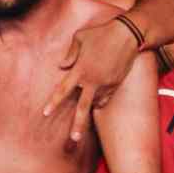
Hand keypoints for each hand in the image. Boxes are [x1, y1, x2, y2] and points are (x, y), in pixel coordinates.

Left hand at [44, 15, 138, 142]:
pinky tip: (98, 96)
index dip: (54, 103)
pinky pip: (106, 97)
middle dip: (78, 124)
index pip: (63, 90)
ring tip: (87, 108)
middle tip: (73, 139)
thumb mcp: (80, 37)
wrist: (128, 35)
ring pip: (95, 102)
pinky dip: (101, 98)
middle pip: (83, 107)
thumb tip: (63, 66)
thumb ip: (70, 53)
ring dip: (90, 105)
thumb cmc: (101, 33)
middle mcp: (92, 80)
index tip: (45, 113)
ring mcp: (106, 84)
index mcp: (80, 70)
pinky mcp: (116, 84)